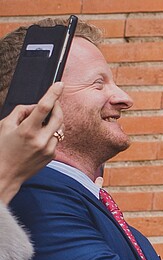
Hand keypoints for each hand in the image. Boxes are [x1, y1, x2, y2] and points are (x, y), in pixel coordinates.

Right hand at [0, 82, 61, 202]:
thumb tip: (34, 106)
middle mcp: (41, 139)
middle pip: (58, 115)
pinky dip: (50, 134)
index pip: (44, 107)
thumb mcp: (4, 126)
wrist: (5, 175)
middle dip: (57, 106)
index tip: (59, 84)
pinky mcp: (52, 155)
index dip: (53, 93)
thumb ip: (20, 112)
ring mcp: (49, 149)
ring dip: (53, 121)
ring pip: (59, 127)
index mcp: (27, 130)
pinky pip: (56, 139)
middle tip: (53, 102)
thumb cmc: (2, 149)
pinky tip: (38, 139)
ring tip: (38, 125)